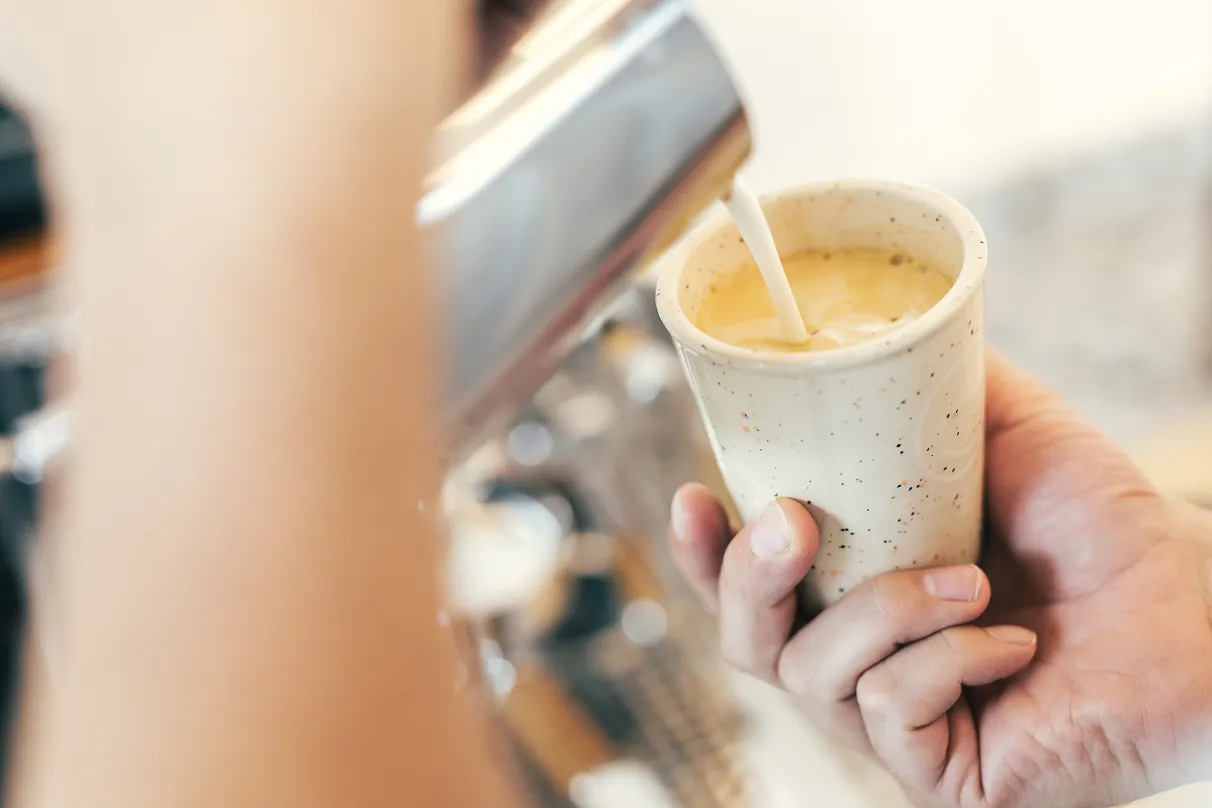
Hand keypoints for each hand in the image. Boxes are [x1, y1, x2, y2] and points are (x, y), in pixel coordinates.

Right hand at [669, 350, 1211, 807]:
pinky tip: (1009, 642)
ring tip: (968, 577)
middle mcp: (863, 660)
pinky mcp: (942, 772)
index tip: (695, 493)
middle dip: (747, 579)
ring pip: (810, 677)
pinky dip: (943, 663)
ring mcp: (897, 724)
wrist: (1199, 607)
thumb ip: (939, 386)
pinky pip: (890, 716)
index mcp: (858, 589)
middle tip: (790, 521)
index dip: (702, 552)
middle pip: (747, 641)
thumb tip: (888, 325)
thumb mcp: (1009, 432)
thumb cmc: (1106, 527)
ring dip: (880, 611)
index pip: (750, 586)